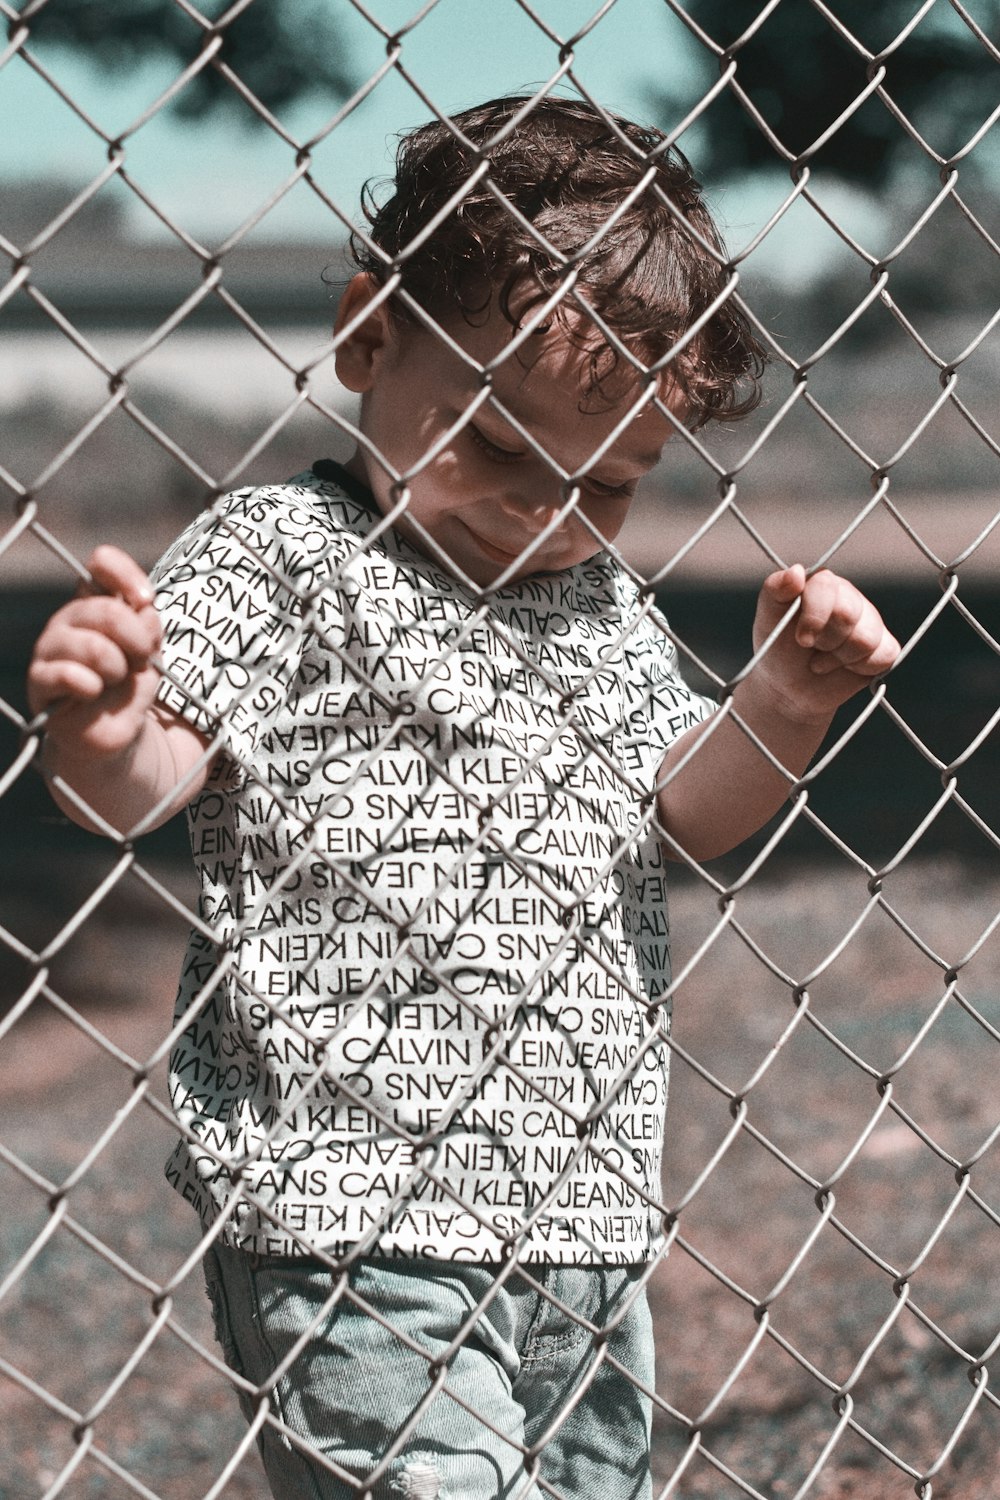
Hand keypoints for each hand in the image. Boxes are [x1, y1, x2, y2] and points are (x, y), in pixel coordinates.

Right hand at [27, 545, 161, 759]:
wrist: (113, 732)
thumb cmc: (129, 687)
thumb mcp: (149, 653)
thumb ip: (148, 628)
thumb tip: (144, 611)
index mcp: (95, 604)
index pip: (101, 564)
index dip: (126, 575)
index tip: (147, 600)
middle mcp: (68, 619)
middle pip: (106, 611)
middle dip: (136, 640)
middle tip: (140, 662)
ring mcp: (50, 648)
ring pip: (95, 647)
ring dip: (118, 670)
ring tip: (115, 682)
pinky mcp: (40, 681)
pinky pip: (70, 675)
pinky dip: (93, 688)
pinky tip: (93, 694)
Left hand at [750, 564, 899, 725]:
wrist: (788, 688)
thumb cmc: (777, 648)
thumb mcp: (768, 617)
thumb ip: (775, 589)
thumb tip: (796, 572)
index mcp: (823, 584)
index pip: (828, 587)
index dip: (814, 617)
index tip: (801, 639)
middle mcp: (850, 597)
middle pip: (848, 615)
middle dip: (824, 641)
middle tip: (811, 648)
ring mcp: (871, 622)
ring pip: (866, 638)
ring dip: (838, 658)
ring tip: (823, 659)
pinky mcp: (884, 647)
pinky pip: (884, 655)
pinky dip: (859, 668)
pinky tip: (844, 667)